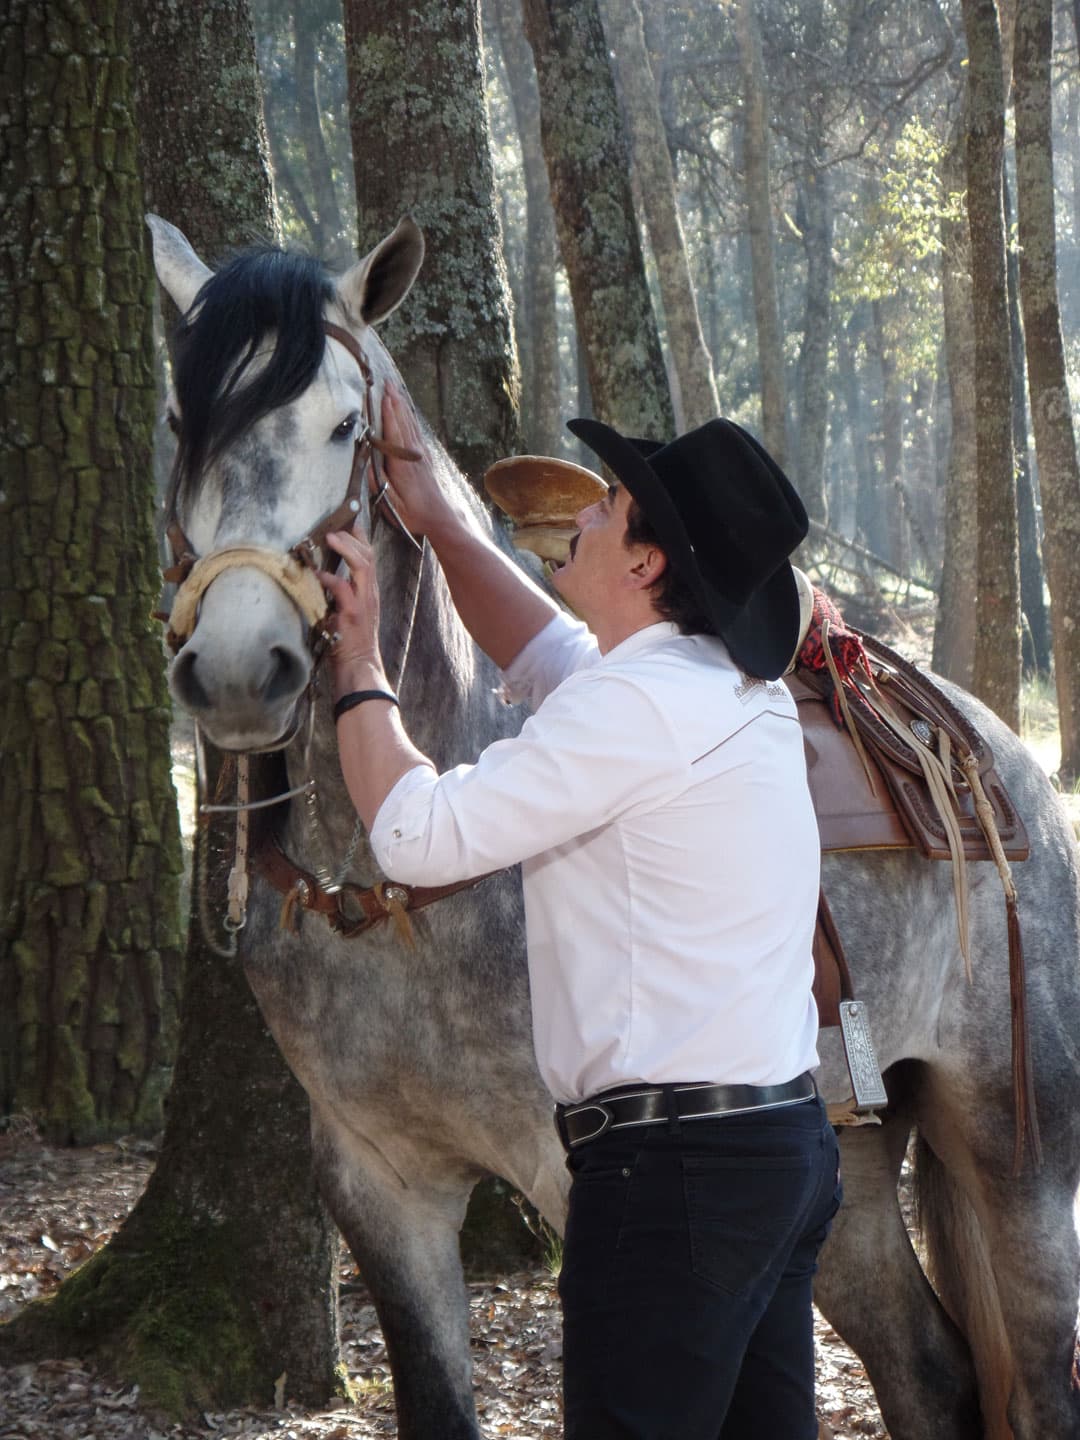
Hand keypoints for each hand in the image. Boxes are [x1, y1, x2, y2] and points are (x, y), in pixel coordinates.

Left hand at [321, 525, 389, 695]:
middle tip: (335, 529)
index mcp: (369, 593)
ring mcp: (363, 603)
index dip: (361, 538)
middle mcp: (369, 594)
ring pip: (362, 566)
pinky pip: (343, 589)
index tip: (350, 522)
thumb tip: (323, 578)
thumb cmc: (350, 643)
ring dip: (346, 549)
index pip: (370, 558)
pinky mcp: (353, 614)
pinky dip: (330, 578)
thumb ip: (341, 595)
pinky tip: (317, 574)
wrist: (359, 666)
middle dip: (352, 538)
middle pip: (368, 556)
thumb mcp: (348, 613)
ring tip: (331, 538)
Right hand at [379, 385, 456, 538]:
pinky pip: (416, 431)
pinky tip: (406, 409)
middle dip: (394, 401)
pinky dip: (410, 417)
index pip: (394, 434)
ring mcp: (421, 454)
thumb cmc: (412, 513)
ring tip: (394, 388)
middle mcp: (413, 455)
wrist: (439, 518)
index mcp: (402, 465)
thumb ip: (378, 482)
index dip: (387, 414)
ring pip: (410, 424)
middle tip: (386, 381)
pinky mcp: (425, 457)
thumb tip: (366, 460)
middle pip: (403, 422)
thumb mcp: (391, 504)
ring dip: (401, 405)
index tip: (381, 396)